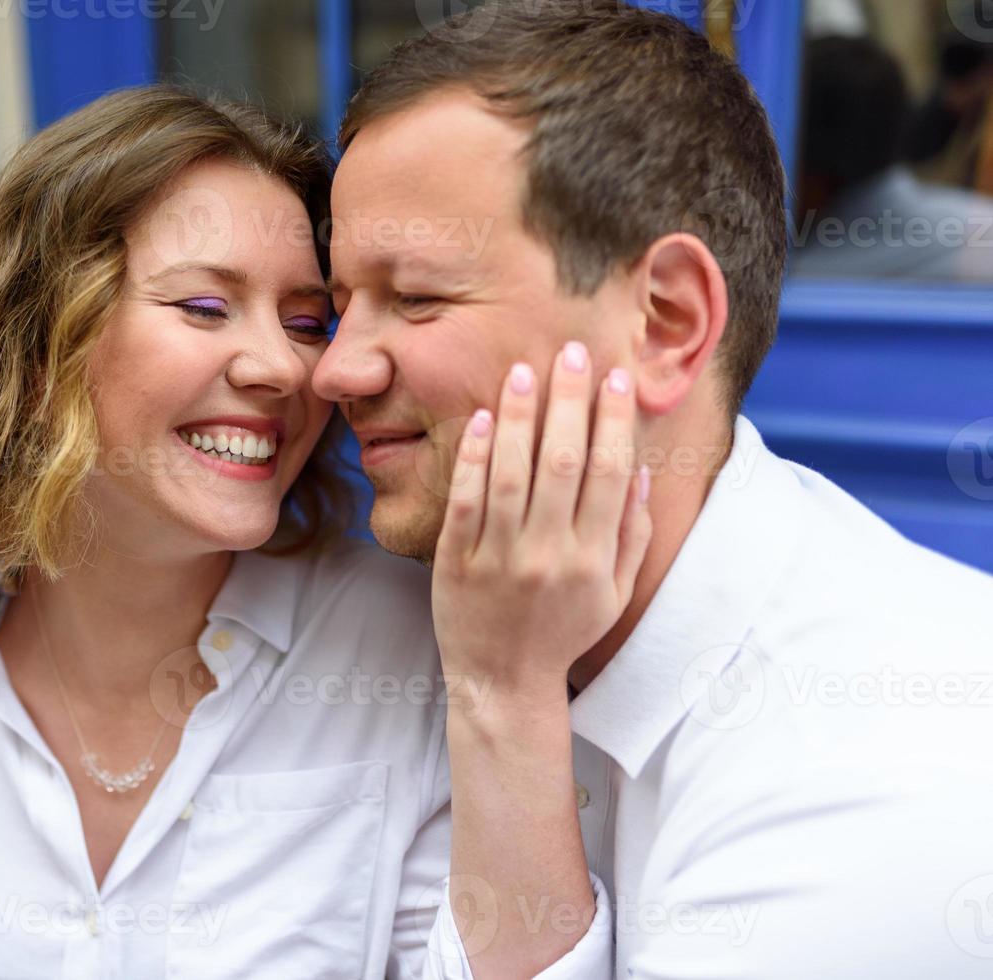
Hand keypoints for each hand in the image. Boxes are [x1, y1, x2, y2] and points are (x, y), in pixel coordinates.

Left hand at [431, 340, 651, 708]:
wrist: (503, 682)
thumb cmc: (563, 631)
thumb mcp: (614, 593)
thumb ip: (630, 534)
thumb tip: (634, 468)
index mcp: (593, 561)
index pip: (607, 474)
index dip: (613, 420)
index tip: (616, 377)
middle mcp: (548, 555)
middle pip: (562, 462)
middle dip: (568, 401)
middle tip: (570, 352)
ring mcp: (498, 557)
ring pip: (510, 472)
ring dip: (517, 416)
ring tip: (523, 370)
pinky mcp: (455, 561)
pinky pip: (464, 499)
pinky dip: (472, 457)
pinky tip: (479, 418)